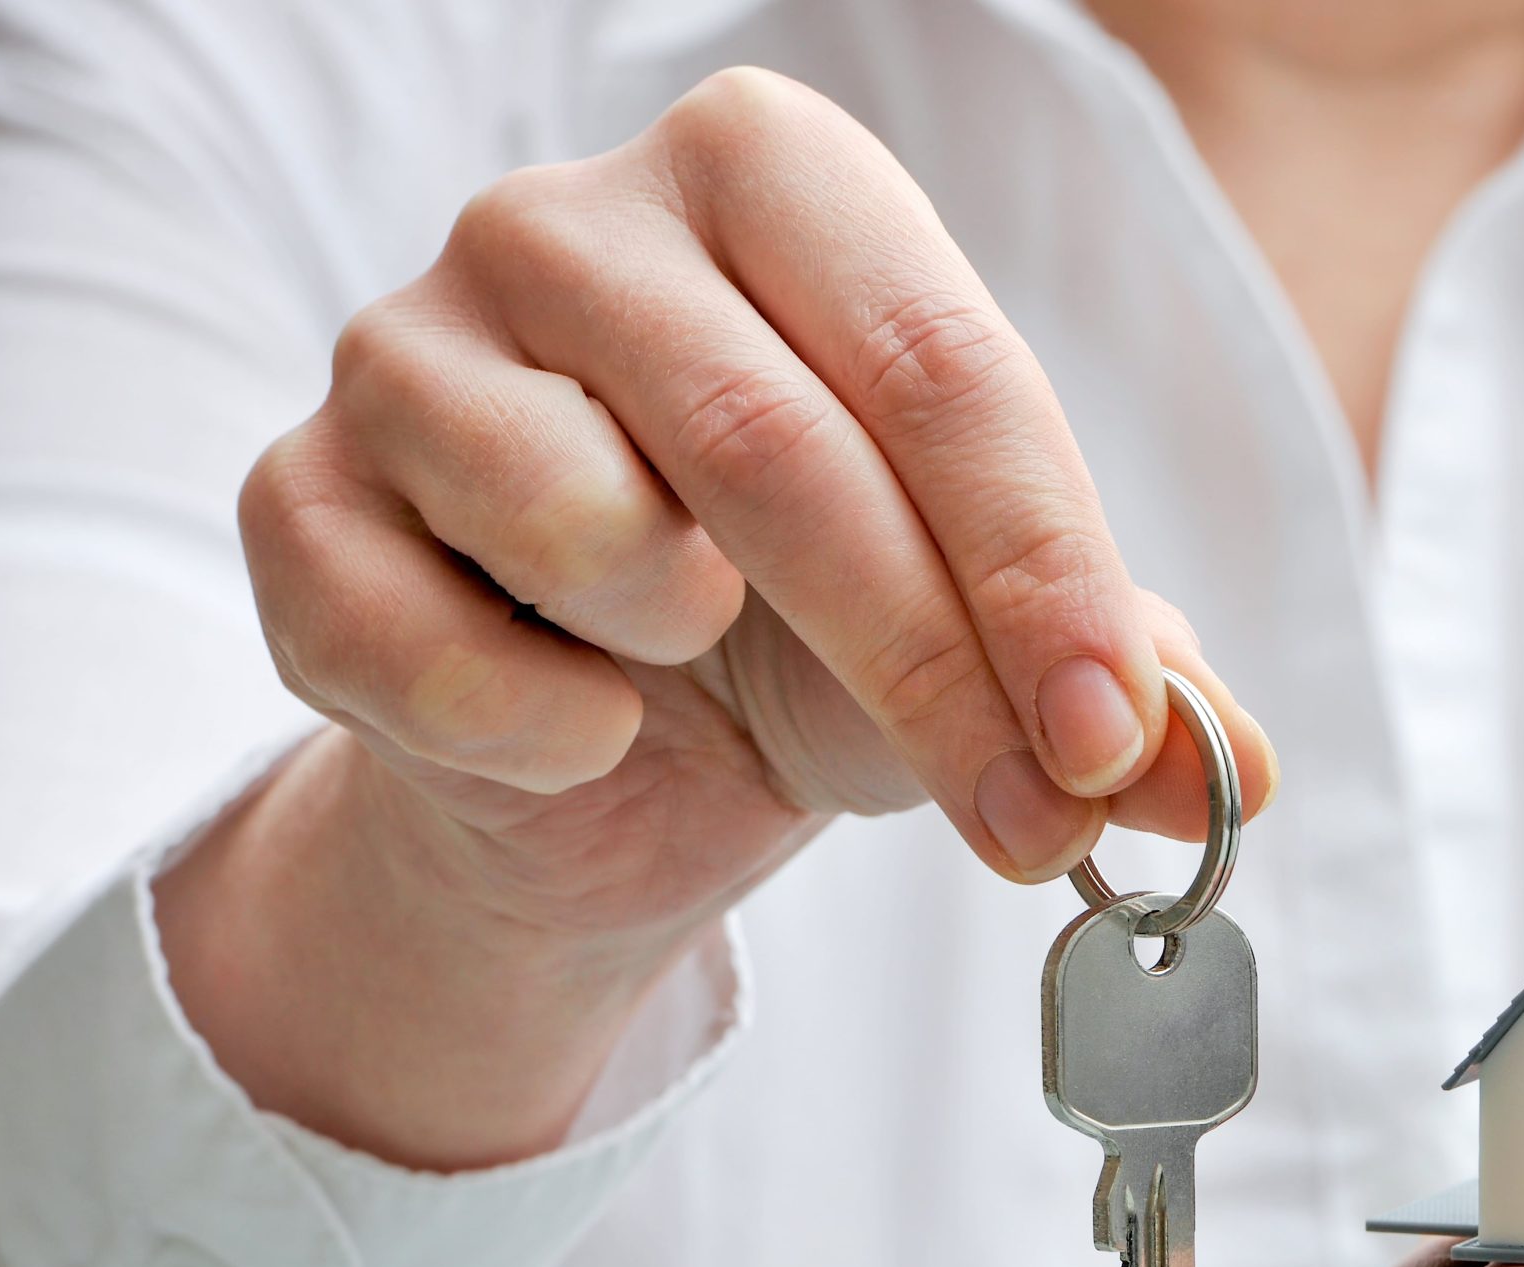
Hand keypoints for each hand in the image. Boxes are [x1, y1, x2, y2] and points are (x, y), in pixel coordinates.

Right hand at [157, 68, 1272, 1166]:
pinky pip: (409, 637)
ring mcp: (407, 344)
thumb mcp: (985, 640)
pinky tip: (571, 720)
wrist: (600, 750)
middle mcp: (574, 221)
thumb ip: (1115, 682)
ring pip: (579, 515)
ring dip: (680, 647)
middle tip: (1029, 825)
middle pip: (780, 445)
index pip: (940, 364)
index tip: (1113, 741)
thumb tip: (1229, 776)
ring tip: (694, 653)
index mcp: (775, 185)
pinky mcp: (294, 496)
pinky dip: (525, 727)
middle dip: (928, 669)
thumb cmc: (805, 638)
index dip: (1041, 571)